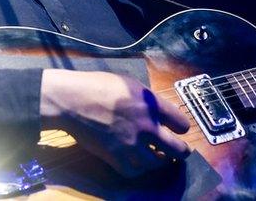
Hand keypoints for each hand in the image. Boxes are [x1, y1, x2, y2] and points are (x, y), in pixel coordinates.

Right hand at [40, 69, 190, 176]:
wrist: (73, 100)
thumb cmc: (99, 86)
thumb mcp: (130, 84)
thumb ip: (148, 100)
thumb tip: (159, 111)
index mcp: (152, 104)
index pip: (182, 123)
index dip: (182, 127)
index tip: (179, 129)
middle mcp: (146, 126)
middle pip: (177, 149)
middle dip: (181, 151)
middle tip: (181, 152)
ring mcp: (131, 144)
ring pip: (156, 163)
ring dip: (160, 161)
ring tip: (159, 158)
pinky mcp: (115, 157)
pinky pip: (134, 171)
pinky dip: (138, 169)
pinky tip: (138, 163)